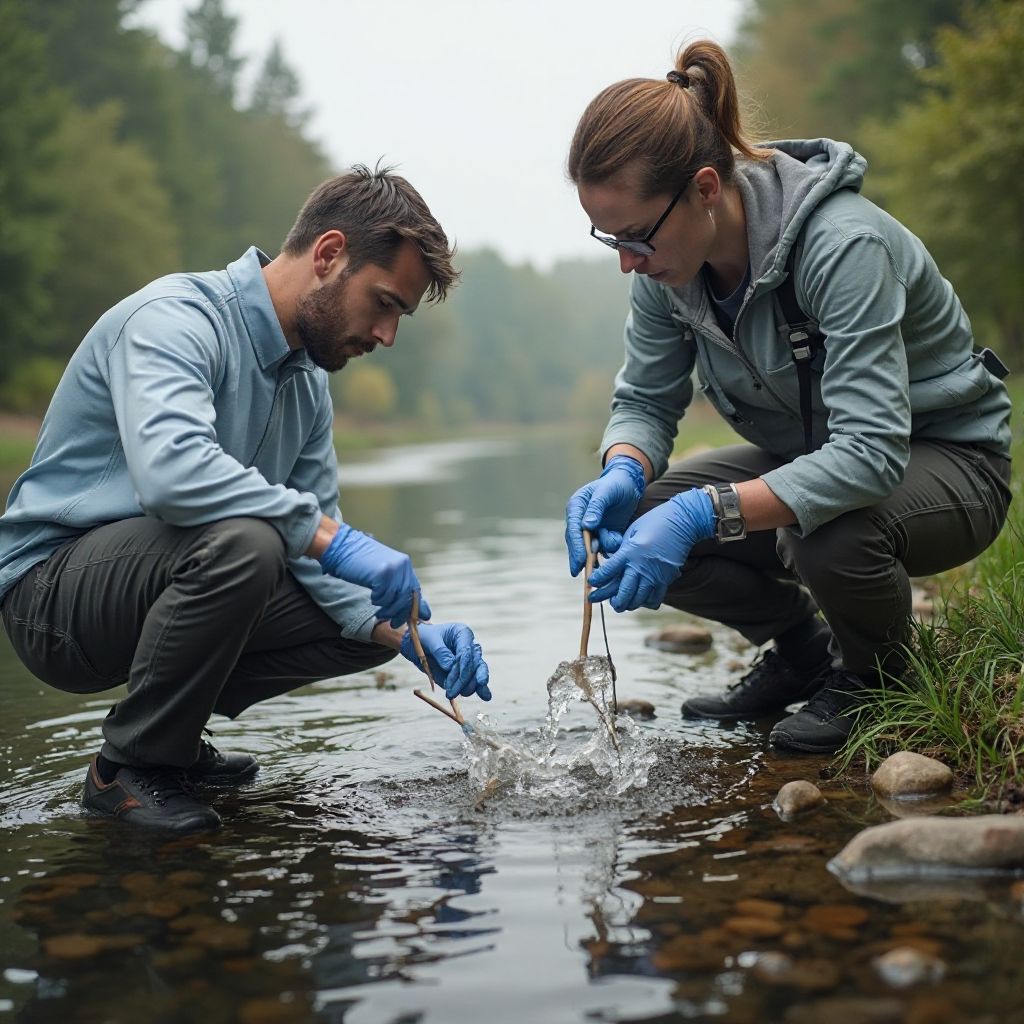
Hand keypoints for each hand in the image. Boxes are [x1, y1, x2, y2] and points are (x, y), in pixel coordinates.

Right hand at [319, 523, 430, 626]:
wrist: (342, 546)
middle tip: (394, 623)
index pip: (415, 590)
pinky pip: (383, 596)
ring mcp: (392, 570)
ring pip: (395, 599)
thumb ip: (397, 584)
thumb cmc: (360, 559)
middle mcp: (402, 565)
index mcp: (404, 564)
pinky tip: (373, 598)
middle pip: (407, 597)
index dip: (414, 607)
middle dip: (401, 613)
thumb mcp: (383, 570)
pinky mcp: (381, 575)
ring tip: (380, 612)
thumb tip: (412, 604)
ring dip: (388, 610)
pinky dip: (377, 601)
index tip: (412, 620)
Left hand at [401, 623, 491, 700]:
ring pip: (477, 674)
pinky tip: (486, 696)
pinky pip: (475, 682)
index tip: (458, 675)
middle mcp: (470, 647)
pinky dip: (480, 690)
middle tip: (462, 690)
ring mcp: (469, 662)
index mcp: (463, 634)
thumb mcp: (429, 640)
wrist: (419, 646)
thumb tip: (450, 666)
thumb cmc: (425, 637)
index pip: (468, 650)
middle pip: (476, 663)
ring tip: (452, 694)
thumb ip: (440, 651)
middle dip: (468, 678)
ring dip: (468, 687)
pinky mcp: (465, 675)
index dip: (465, 664)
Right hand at [564, 455, 646, 576]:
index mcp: (576, 507)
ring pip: (592, 546)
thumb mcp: (606, 492)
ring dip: (602, 549)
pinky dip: (611, 548)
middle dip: (581, 557)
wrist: (629, 483)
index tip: (579, 561)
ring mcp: (592, 528)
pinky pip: (604, 547)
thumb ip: (596, 508)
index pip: (573, 529)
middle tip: (582, 572)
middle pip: (578, 542)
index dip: (576, 547)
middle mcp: (581, 519)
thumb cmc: (616, 484)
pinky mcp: (603, 533)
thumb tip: (587, 526)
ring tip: (614, 541)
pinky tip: (617, 544)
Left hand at [588, 488, 715, 611]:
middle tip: (597, 598)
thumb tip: (609, 565)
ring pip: (636, 601)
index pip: (608, 573)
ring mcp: (655, 576)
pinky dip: (643, 603)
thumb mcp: (631, 532)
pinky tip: (638, 599)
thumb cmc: (654, 522)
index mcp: (629, 552)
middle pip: (622, 594)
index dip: (596, 580)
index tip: (591, 582)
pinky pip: (653, 600)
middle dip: (607, 599)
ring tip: (617, 602)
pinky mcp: (666, 580)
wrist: (682, 522)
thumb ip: (620, 550)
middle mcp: (641, 567)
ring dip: (624, 604)